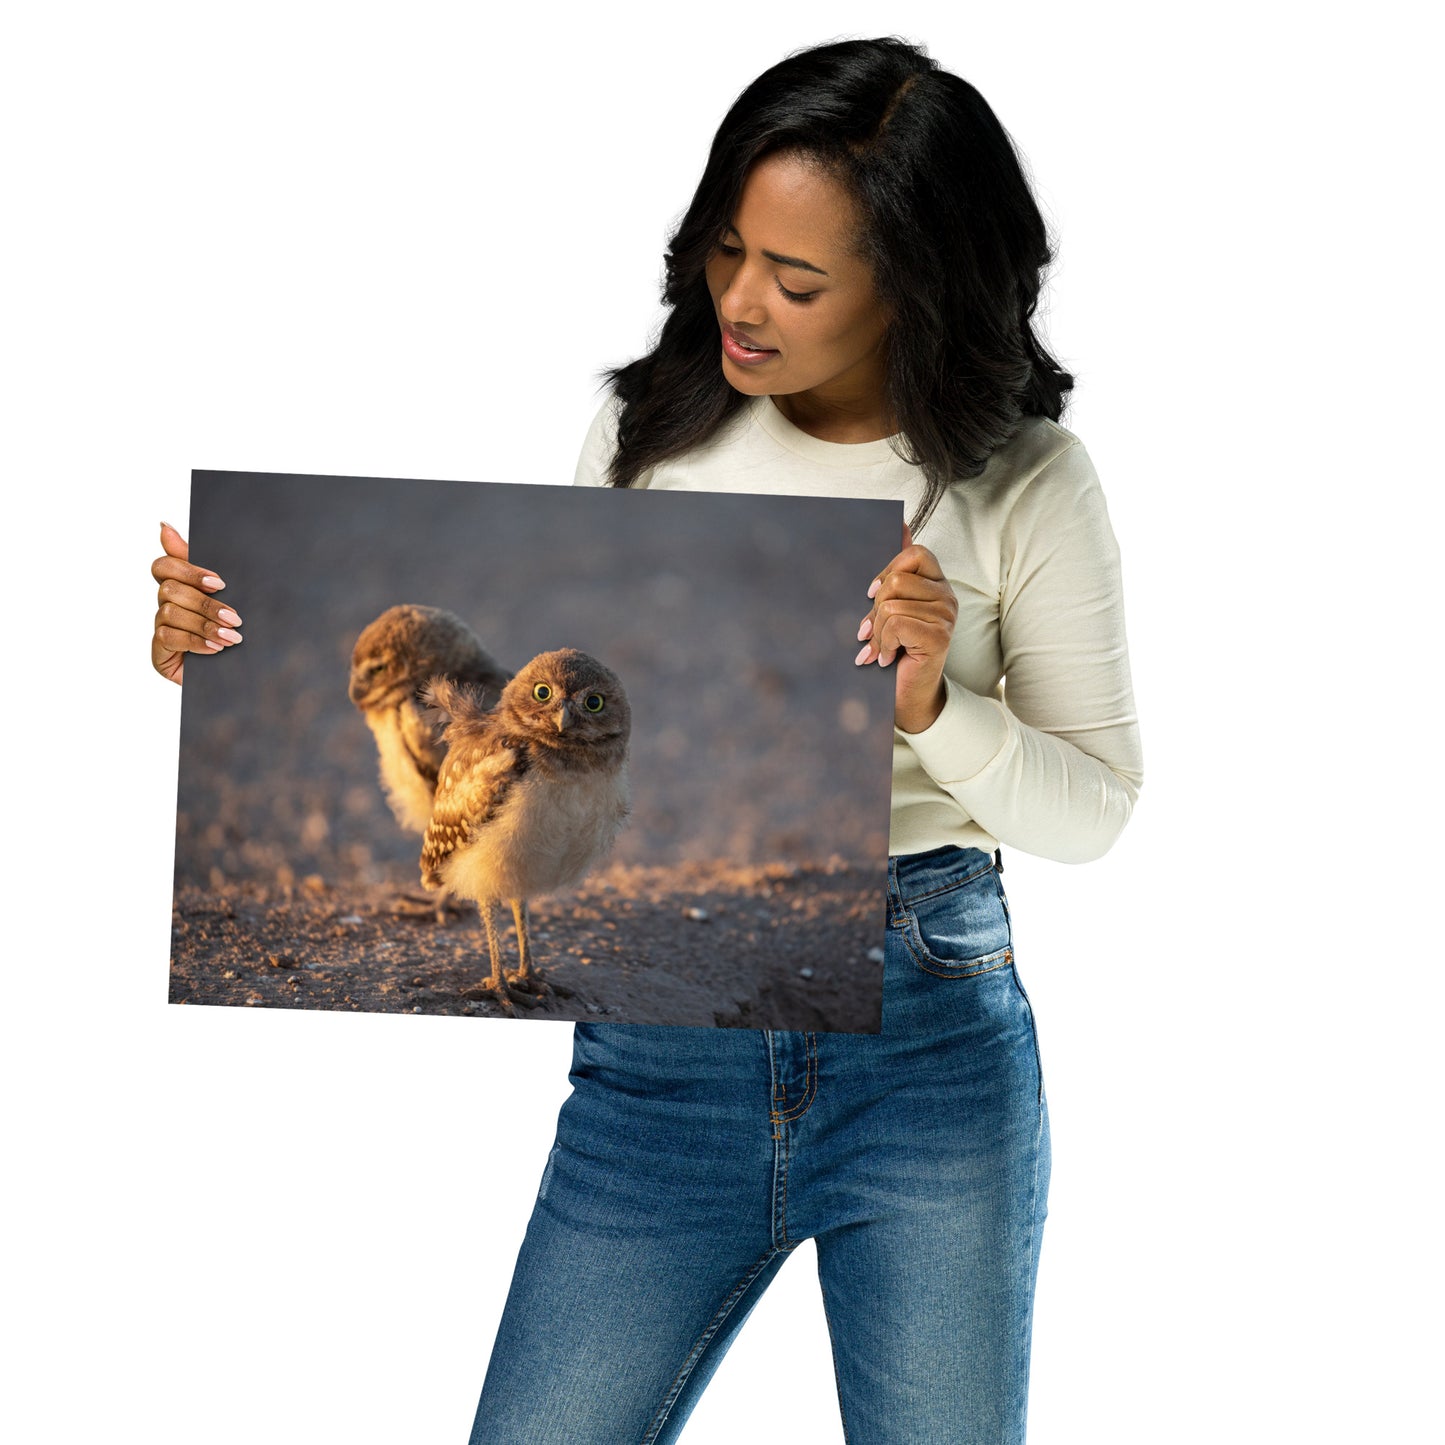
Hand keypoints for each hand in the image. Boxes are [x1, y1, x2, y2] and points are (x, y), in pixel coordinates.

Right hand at [150, 522, 242, 683]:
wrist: (243, 676)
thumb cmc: (236, 631)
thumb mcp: (231, 597)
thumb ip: (204, 566)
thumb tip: (164, 525)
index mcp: (181, 586)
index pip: (164, 566)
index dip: (188, 570)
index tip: (219, 583)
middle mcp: (166, 605)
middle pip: (169, 589)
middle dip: (205, 603)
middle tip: (235, 618)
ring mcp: (161, 628)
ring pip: (170, 613)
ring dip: (204, 625)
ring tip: (232, 638)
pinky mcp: (159, 652)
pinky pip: (168, 637)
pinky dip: (195, 641)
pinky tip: (216, 649)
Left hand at [854, 522, 956, 733]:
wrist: (907, 695)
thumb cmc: (897, 650)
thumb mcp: (891, 606)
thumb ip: (897, 570)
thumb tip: (900, 523)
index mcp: (937, 584)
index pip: (915, 553)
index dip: (888, 570)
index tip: (872, 595)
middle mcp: (947, 596)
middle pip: (897, 580)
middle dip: (875, 609)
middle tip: (872, 631)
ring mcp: (946, 616)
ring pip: (892, 605)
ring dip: (877, 632)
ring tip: (880, 648)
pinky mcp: (939, 636)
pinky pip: (896, 623)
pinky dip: (883, 644)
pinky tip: (886, 658)